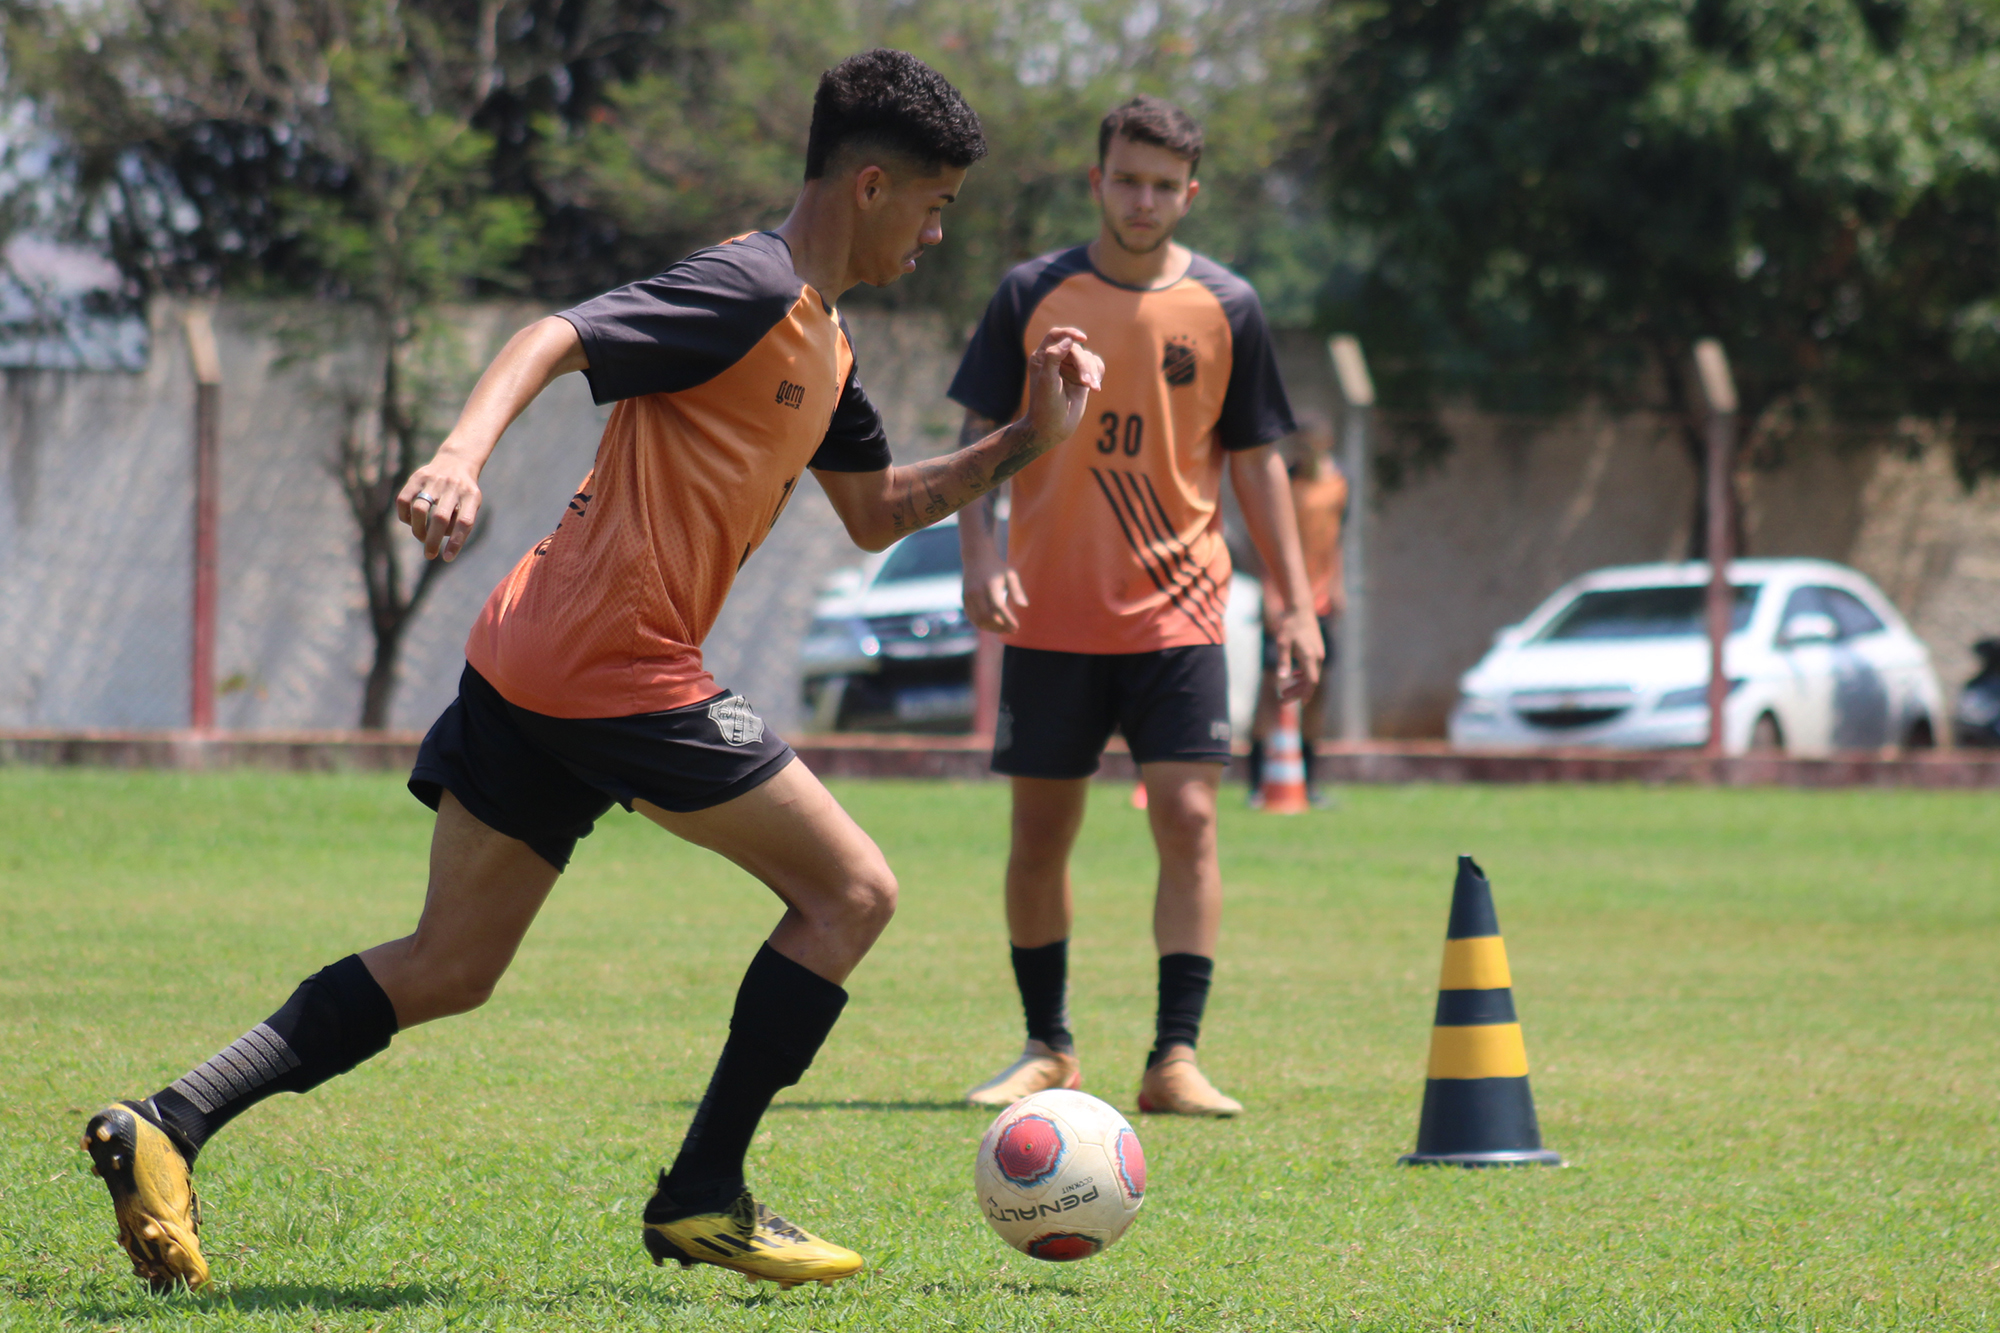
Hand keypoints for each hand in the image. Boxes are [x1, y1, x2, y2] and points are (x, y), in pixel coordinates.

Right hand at [398, 445, 482, 561]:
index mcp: (471, 496)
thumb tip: (441, 542)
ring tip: (422, 537)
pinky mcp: (417, 477)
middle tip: (429, 555)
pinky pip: (404, 499)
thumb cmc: (464, 492)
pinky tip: (409, 522)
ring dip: (418, 529)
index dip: (456, 542)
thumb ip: (460, 523)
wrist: (456, 461)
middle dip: (432, 540)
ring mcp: (434, 480)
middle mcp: (453, 487)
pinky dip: (404, 515)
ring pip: (419, 509)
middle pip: (440, 518)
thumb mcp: (471, 504)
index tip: (447, 558)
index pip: (465, 522)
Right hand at [963, 561, 1028, 633]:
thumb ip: (1017, 590)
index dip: (1008, 620)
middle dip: (1000, 627)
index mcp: (990, 585)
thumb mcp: (1011, 574)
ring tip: (1003, 629)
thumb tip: (1024, 605)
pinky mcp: (964, 599)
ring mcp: (969, 596)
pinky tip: (993, 625)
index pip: (999, 608)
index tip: (1016, 628)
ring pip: (979, 620)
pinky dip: (983, 624)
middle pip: (988, 617)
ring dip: (992, 628)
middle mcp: (977, 592)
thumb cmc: (997, 568)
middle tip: (1011, 630)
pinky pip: (973, 617)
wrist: (977, 558)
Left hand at [1023, 325, 1102, 445]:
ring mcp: (1070, 368)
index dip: (1069, 333)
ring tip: (1093, 389)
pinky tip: (1095, 386)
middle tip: (1087, 384)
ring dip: (1093, 372)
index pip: (1055, 335)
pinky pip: (1096, 365)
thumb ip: (1054, 357)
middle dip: (1084, 365)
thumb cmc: (1045, 405)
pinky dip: (1099, 372)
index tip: (1082, 338)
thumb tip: (1068, 340)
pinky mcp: (1081, 378)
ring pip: (1088, 357)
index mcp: (1042, 357)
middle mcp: (1056, 360)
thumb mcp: (1047, 381)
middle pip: (1076, 349)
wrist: (1052, 428)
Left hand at [1269, 607, 1325, 703]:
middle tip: (1281, 701)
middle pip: (1310, 681)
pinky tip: (1293, 676)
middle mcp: (1318, 657)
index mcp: (1310, 657)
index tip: (1298, 704)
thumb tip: (1282, 678)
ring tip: (1284, 692)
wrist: (1301, 609)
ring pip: (1310, 675)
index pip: (1311, 682)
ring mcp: (1319, 653)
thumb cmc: (1289, 625)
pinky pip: (1312, 667)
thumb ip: (1283, 661)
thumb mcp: (1282, 643)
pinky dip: (1302, 674)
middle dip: (1297, 693)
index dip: (1305, 694)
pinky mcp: (1317, 650)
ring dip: (1299, 684)